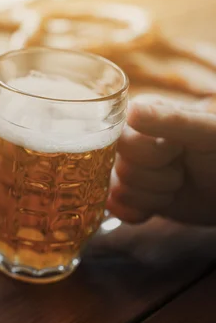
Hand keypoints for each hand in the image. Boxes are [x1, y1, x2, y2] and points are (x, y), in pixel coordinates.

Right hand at [107, 95, 215, 224]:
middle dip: (159, 178)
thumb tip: (131, 111)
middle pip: (121, 169)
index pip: (122, 142)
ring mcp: (123, 168)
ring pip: (119, 191)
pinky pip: (115, 208)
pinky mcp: (125, 194)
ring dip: (156, 196)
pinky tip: (159, 202)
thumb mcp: (206, 133)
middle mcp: (125, 141)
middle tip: (181, 170)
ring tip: (176, 184)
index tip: (178, 149)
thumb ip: (171, 120)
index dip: (153, 154)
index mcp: (139, 117)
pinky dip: (140, 211)